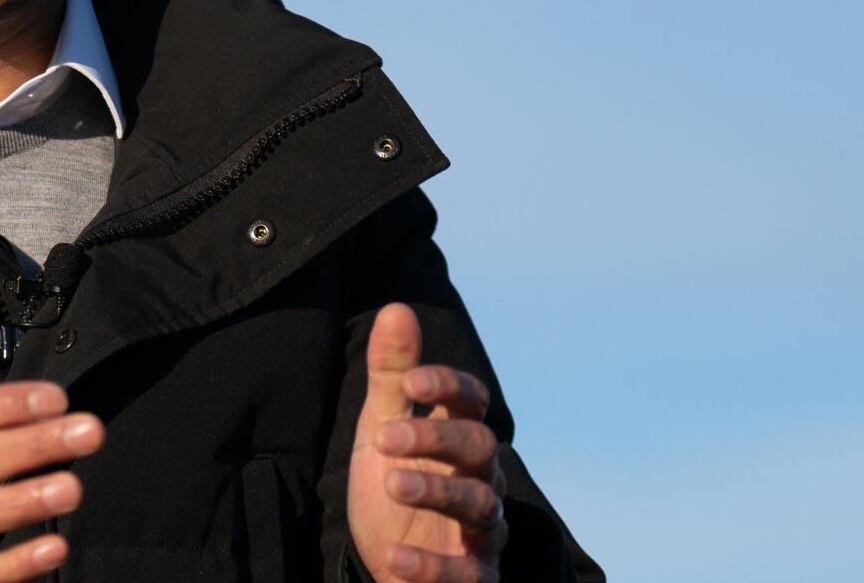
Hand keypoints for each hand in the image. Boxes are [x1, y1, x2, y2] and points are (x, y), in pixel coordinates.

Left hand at [348, 303, 508, 582]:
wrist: (386, 564)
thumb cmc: (393, 487)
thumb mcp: (381, 429)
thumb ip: (391, 376)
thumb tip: (397, 308)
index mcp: (458, 438)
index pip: (472, 402)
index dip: (450, 386)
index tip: (412, 381)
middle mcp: (480, 480)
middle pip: (480, 447)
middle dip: (436, 438)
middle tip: (384, 438)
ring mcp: (481, 532)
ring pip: (480, 505)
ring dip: (437, 492)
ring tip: (391, 484)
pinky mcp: (476, 578)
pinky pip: (468, 574)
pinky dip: (433, 566)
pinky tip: (395, 556)